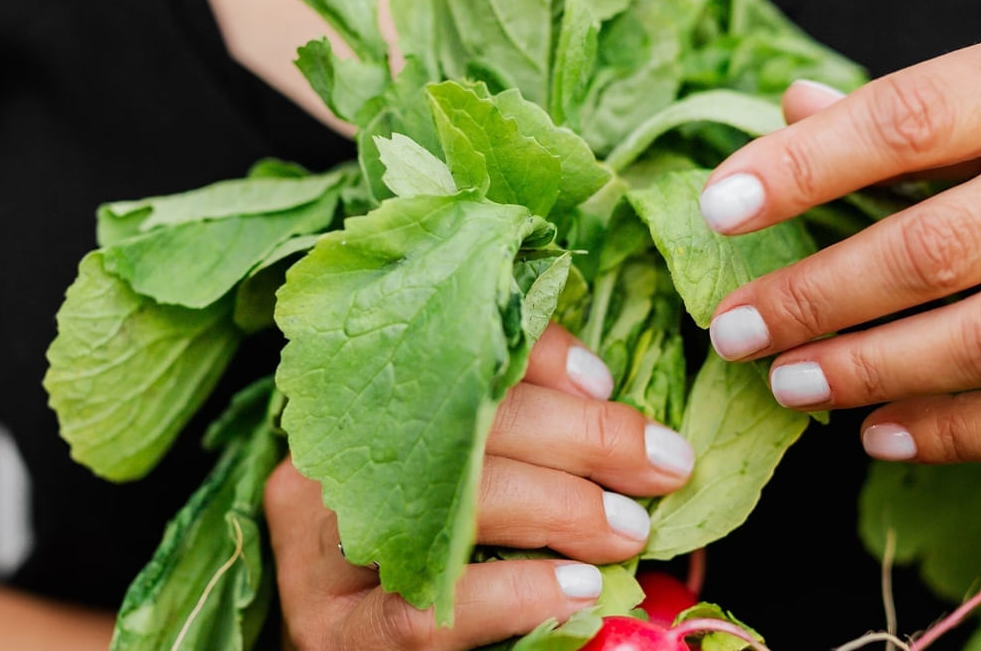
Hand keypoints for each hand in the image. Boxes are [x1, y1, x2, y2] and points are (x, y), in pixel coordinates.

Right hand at [265, 324, 694, 649]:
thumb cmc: (426, 566)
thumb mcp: (461, 487)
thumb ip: (514, 445)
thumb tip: (616, 418)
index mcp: (356, 420)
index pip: (448, 358)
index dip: (535, 360)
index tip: (605, 385)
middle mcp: (324, 472)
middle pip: (457, 426)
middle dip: (579, 436)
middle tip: (660, 462)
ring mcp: (320, 557)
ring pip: (445, 507)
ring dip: (558, 510)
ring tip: (628, 531)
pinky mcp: (338, 634)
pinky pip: (427, 609)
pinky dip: (515, 593)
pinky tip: (577, 590)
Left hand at [698, 17, 980, 462]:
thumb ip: (913, 104)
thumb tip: (787, 113)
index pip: (907, 122)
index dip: (801, 169)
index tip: (720, 209)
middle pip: (936, 249)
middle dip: (817, 298)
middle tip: (737, 329)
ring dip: (871, 373)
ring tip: (791, 385)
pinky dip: (957, 435)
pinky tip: (880, 434)